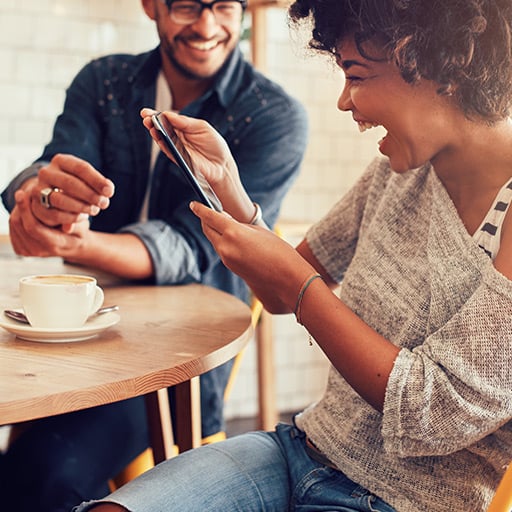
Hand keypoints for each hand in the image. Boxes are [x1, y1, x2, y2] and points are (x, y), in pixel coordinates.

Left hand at [9, 188, 90, 257]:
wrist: (74, 245)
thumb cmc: (79, 230)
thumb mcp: (82, 225)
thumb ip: (75, 224)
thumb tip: (68, 227)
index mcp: (55, 245)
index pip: (33, 228)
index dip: (25, 209)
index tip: (22, 193)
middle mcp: (40, 251)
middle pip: (20, 225)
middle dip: (20, 206)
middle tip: (23, 192)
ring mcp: (29, 252)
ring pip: (14, 225)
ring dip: (18, 210)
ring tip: (26, 199)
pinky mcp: (22, 249)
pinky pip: (13, 228)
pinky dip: (17, 216)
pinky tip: (26, 210)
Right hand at [28, 153, 114, 228]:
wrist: (51, 195)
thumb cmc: (76, 186)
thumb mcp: (87, 180)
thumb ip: (99, 184)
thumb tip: (108, 189)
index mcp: (61, 161)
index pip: (81, 168)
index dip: (97, 180)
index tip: (110, 191)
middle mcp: (46, 172)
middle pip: (70, 183)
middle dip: (90, 195)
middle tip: (104, 203)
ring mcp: (38, 189)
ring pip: (60, 199)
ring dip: (81, 207)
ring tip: (94, 210)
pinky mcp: (37, 207)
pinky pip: (55, 214)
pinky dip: (72, 218)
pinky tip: (82, 217)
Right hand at [141, 108, 255, 222]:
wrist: (222, 165)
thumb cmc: (215, 145)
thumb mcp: (203, 127)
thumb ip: (186, 122)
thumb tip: (168, 115)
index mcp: (183, 127)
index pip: (167, 120)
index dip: (157, 115)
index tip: (146, 111)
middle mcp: (178, 138)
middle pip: (161, 128)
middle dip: (152, 122)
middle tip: (144, 116)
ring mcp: (177, 149)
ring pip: (162, 140)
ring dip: (154, 132)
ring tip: (149, 124)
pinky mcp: (178, 159)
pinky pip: (168, 151)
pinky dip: (162, 143)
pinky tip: (157, 136)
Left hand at [190, 201, 314, 309]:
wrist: (287, 278)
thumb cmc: (279, 251)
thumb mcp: (259, 231)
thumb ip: (240, 225)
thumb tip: (226, 222)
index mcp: (233, 233)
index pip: (210, 217)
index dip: (200, 209)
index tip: (193, 204)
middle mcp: (226, 247)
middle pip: (208, 229)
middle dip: (206, 220)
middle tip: (208, 211)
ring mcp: (227, 259)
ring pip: (214, 240)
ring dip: (215, 231)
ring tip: (223, 223)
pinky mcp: (231, 267)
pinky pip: (222, 250)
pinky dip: (223, 242)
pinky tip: (232, 239)